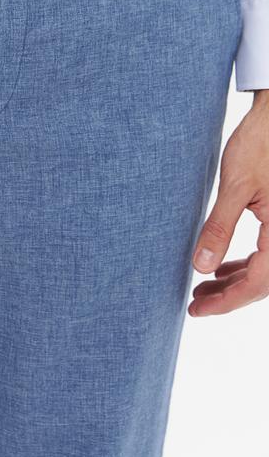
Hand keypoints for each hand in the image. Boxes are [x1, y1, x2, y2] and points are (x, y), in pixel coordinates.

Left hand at [189, 89, 268, 316]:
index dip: (227, 302)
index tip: (197, 311)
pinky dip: (245, 263)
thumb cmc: (259, 145)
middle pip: (263, 282)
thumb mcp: (234, 187)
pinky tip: (222, 266)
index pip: (257, 283)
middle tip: (195, 305)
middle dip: (228, 296)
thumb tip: (201, 267)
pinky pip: (267, 252)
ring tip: (203, 289)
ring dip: (236, 281)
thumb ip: (219, 228)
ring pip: (265, 269)